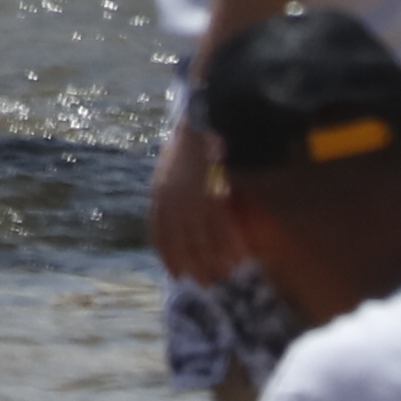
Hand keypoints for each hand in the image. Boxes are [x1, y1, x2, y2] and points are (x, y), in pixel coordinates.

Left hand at [149, 114, 237, 281]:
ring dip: (216, 260)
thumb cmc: (191, 141)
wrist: (203, 116)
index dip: (170, 257)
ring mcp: (190, 197)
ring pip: (203, 240)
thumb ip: (171, 193)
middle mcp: (170, 199)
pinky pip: (221, 227)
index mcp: (160, 193)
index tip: (178, 275)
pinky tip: (240, 255)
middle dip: (194, 266)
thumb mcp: (172, 168)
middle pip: (182, 243)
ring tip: (227, 273)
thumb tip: (178, 219)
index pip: (161, 235)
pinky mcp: (210, 192)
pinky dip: (230, 244)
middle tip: (207, 283)